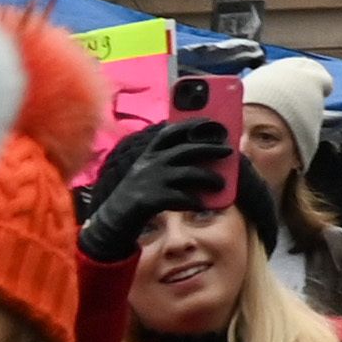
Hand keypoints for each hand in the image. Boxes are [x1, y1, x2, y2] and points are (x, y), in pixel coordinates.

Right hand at [74, 116, 236, 259]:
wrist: (112, 220)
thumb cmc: (138, 194)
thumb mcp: (146, 172)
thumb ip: (167, 163)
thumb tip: (203, 160)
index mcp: (149, 154)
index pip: (171, 131)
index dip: (193, 124)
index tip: (212, 121)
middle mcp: (150, 163)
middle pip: (187, 150)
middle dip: (210, 149)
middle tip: (228, 151)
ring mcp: (150, 180)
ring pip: (188, 173)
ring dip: (208, 178)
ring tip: (220, 183)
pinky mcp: (150, 199)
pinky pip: (181, 198)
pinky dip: (193, 201)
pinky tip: (201, 204)